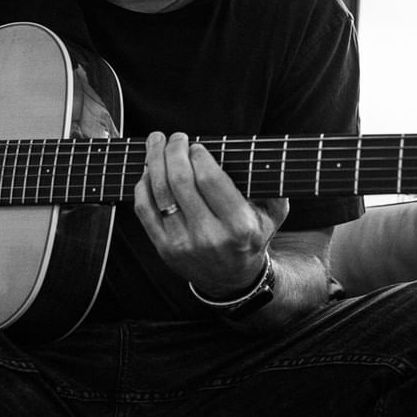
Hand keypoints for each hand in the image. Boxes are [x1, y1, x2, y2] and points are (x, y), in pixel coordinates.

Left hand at [133, 131, 287, 295]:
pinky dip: (143, 186)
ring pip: (160, 193)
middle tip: (175, 137)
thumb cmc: (251, 237)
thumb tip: (261, 154)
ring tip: (156, 143)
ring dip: (154, 161)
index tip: (197, 146)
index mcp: (239, 225)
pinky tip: (148, 171)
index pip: (210, 179)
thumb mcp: (273, 213)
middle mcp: (210, 236)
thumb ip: (272, 185)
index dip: (198, 155)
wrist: (233, 279)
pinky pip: (145, 210)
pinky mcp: (164, 248)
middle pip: (181, 181)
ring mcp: (184, 244)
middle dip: (174, 151)